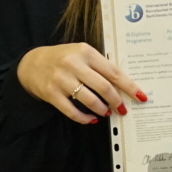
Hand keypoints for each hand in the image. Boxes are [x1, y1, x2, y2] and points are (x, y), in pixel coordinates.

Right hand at [17, 43, 144, 124]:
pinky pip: (72, 111)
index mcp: (85, 52)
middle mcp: (73, 64)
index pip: (113, 72)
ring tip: (106, 112)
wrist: (32, 63)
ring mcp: (61, 79)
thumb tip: (123, 86)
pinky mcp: (51, 93)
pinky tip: (91, 119)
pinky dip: (84, 118)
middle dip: (116, 101)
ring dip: (102, 109)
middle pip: (103, 87)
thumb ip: (99, 66)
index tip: (140, 96)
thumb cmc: (63, 59)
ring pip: (89, 100)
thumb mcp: (81, 54)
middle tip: (122, 109)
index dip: (129, 86)